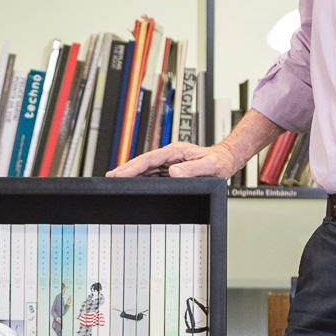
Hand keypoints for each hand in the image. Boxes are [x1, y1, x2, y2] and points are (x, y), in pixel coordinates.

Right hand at [108, 139, 234, 179]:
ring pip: (146, 169)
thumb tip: (173, 173)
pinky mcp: (171, 170)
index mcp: (175, 152)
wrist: (226, 160)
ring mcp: (169, 162)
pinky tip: (134, 184)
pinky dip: (141, 179)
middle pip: (143, 163)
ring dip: (131, 174)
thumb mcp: (210, 165)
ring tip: (116, 181)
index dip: (133, 166)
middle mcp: (170, 156)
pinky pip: (152, 174)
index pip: (149, 159)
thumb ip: (193, 169)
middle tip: (110, 177)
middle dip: (126, 169)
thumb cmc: (219, 161)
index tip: (120, 173)